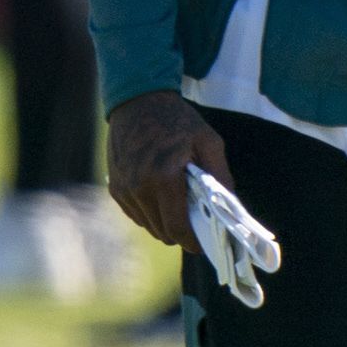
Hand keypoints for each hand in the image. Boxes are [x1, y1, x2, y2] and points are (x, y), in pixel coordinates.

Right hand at [107, 90, 230, 248]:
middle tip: (196, 224)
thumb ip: (220, 176)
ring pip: (149, 226)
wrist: (138, 101)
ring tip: (180, 208)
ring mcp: (124, 190)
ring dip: (165, 223)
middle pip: (163, 232)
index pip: (177, 228)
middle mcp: (139, 187)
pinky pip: (136, 215)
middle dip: (181, 233)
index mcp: (164, 178)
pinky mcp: (115, 188)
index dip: (192, 242)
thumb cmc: (177, 120)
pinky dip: (150, 213)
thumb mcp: (208, 141)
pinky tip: (162, 198)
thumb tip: (230, 208)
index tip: (203, 245)